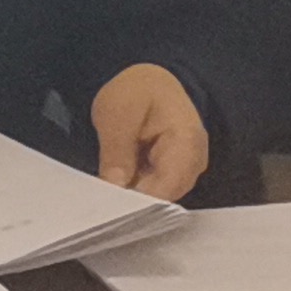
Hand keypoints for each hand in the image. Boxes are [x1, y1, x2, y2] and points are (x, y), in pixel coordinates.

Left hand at [92, 61, 209, 201]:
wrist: (150, 84)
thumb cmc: (137, 92)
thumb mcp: (117, 112)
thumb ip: (117, 149)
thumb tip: (114, 185)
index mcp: (187, 143)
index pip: (166, 188)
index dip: (136, 201)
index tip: (106, 206)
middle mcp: (193, 162)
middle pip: (163, 199)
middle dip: (131, 204)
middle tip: (96, 204)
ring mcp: (185, 171)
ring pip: (156, 200)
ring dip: (130, 200)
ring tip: (101, 196)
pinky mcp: (172, 176)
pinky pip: (153, 193)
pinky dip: (133, 192)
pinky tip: (111, 191)